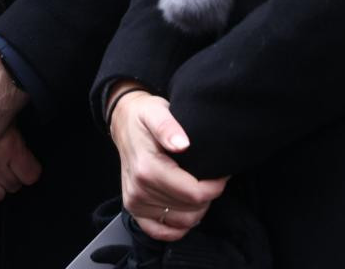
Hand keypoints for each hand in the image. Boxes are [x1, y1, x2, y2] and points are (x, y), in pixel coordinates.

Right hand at [109, 86, 228, 242]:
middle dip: (207, 195)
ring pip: (182, 222)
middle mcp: (139, 190)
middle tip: (210, 176)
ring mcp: (135, 203)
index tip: (221, 173)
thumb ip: (168, 126)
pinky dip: (178, 227)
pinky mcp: (134, 210)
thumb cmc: (143, 116)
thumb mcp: (156, 111)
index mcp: (147, 169)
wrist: (123, 122)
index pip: (193, 193)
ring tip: (199, 187)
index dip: (214, 186)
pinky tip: (186, 211)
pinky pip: (160, 232)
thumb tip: (182, 144)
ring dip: (197, 209)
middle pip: (190, 209)